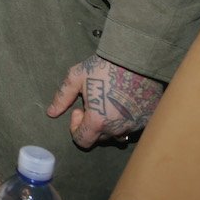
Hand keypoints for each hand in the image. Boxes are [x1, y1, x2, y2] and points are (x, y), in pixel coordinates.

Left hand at [47, 54, 163, 147]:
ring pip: (116, 134)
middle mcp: (117, 129)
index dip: (76, 127)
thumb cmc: (102, 67)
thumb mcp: (76, 77)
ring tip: (108, 101)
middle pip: (99, 137)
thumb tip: (51, 113)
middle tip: (93, 102)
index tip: (79, 109)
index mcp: (97, 121)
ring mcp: (135, 126)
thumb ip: (62, 97)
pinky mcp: (148, 120)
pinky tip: (123, 102)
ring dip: (109, 123)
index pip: (82, 141)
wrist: (135, 59)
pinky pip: (133, 127)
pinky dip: (125, 119)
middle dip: (91, 123)